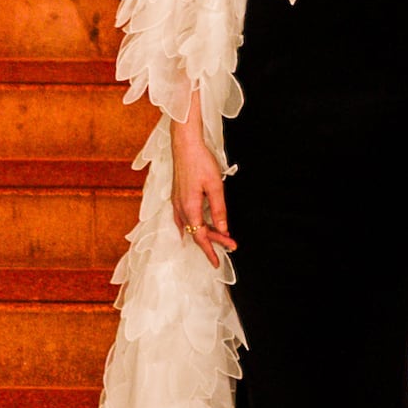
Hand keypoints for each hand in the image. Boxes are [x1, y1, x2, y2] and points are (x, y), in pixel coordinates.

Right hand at [169, 110, 233, 257]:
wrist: (184, 145)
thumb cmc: (200, 162)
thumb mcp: (215, 186)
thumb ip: (219, 209)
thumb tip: (223, 229)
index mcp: (190, 208)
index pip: (201, 236)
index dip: (211, 250)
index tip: (218, 262)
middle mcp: (180, 208)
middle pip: (196, 233)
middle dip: (213, 241)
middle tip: (231, 245)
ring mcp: (176, 203)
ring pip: (189, 226)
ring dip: (203, 233)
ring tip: (218, 238)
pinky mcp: (176, 197)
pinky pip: (182, 219)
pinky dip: (191, 227)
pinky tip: (193, 228)